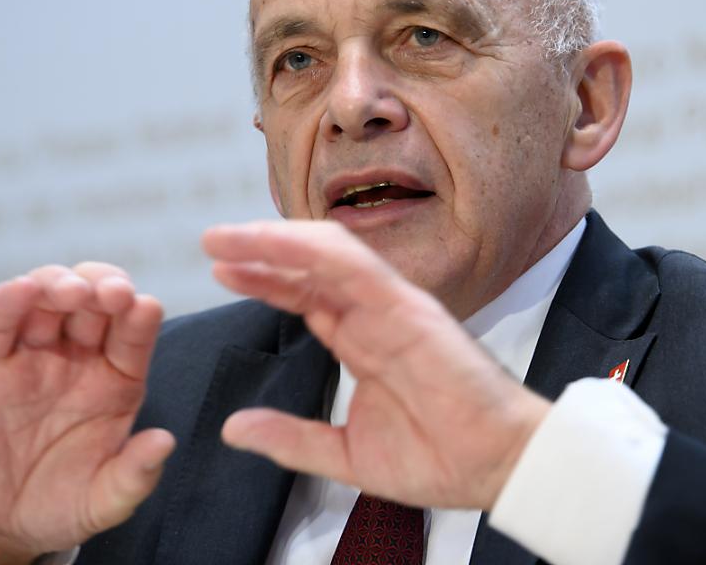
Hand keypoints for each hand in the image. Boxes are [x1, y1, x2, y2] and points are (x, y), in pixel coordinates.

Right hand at [0, 263, 175, 564]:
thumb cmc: (63, 502)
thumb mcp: (106, 499)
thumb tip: (165, 443)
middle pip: (95, 300)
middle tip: (114, 293)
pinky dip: (8, 300)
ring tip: (74, 293)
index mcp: (117, 377)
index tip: (146, 307)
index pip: (134, 331)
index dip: (140, 314)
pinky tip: (23, 290)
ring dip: (62, 283)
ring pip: (46, 298)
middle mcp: (78, 356)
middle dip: (106, 285)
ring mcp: (31, 356)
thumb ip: (136, 473)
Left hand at [202, 220, 549, 510]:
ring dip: (274, 241)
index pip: (303, 297)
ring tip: (226, 238)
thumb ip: (291, 438)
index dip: (262, 280)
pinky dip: (311, 249)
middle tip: (212, 243)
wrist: (493, 468)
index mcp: (362, 341)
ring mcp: (390, 305)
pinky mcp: (408, 306)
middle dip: (258, 252)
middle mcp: (373, 315)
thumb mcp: (344, 454)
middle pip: (307, 269)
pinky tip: (273, 243)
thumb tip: (234, 428)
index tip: (220, 273)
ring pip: (326, 255)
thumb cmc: (438, 457)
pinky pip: (355, 265)